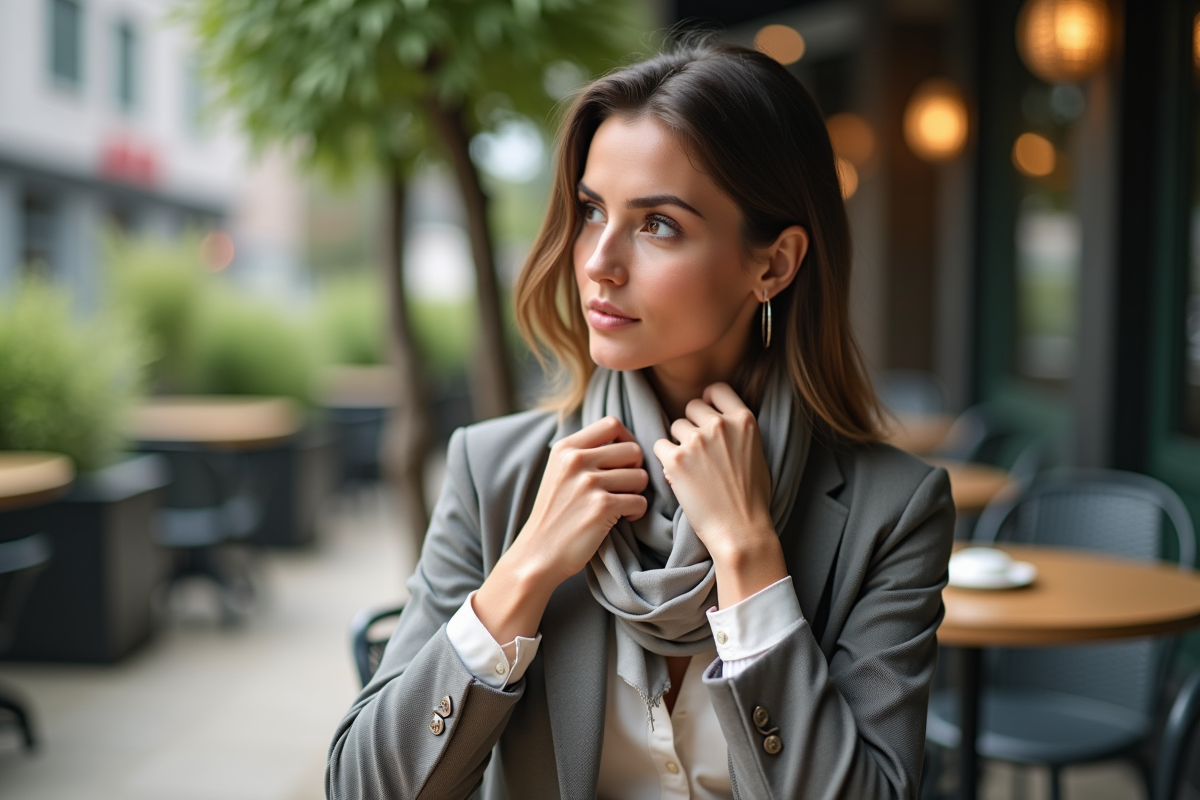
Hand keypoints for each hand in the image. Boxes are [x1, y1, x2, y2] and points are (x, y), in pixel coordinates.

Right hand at [475, 416, 647, 642]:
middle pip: (633, 449)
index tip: (624, 460)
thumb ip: (584, 453)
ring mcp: (588, 483)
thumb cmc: (555, 514)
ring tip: (621, 504)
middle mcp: (575, 461)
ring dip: (637, 493)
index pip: (612, 424)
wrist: (538, 554)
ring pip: (640, 476)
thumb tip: (625, 439)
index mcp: (565, 448)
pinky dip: (636, 512)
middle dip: (636, 469)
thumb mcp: (559, 473)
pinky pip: (640, 501)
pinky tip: (621, 519)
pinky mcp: (602, 507)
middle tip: (625, 487)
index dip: (627, 440)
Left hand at [652, 383, 785, 605]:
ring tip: (692, 469)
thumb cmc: (751, 498)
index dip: (708, 402)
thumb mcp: (756, 453)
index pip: (716, 390)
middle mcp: (720, 424)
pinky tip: (679, 476)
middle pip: (691, 407)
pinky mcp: (676, 459)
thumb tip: (720, 418)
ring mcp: (696, 441)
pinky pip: (659, 446)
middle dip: (691, 425)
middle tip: (698, 452)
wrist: (740, 530)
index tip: (705, 416)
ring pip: (674, 427)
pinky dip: (665, 460)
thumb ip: (738, 431)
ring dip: (678, 444)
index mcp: (744, 420)